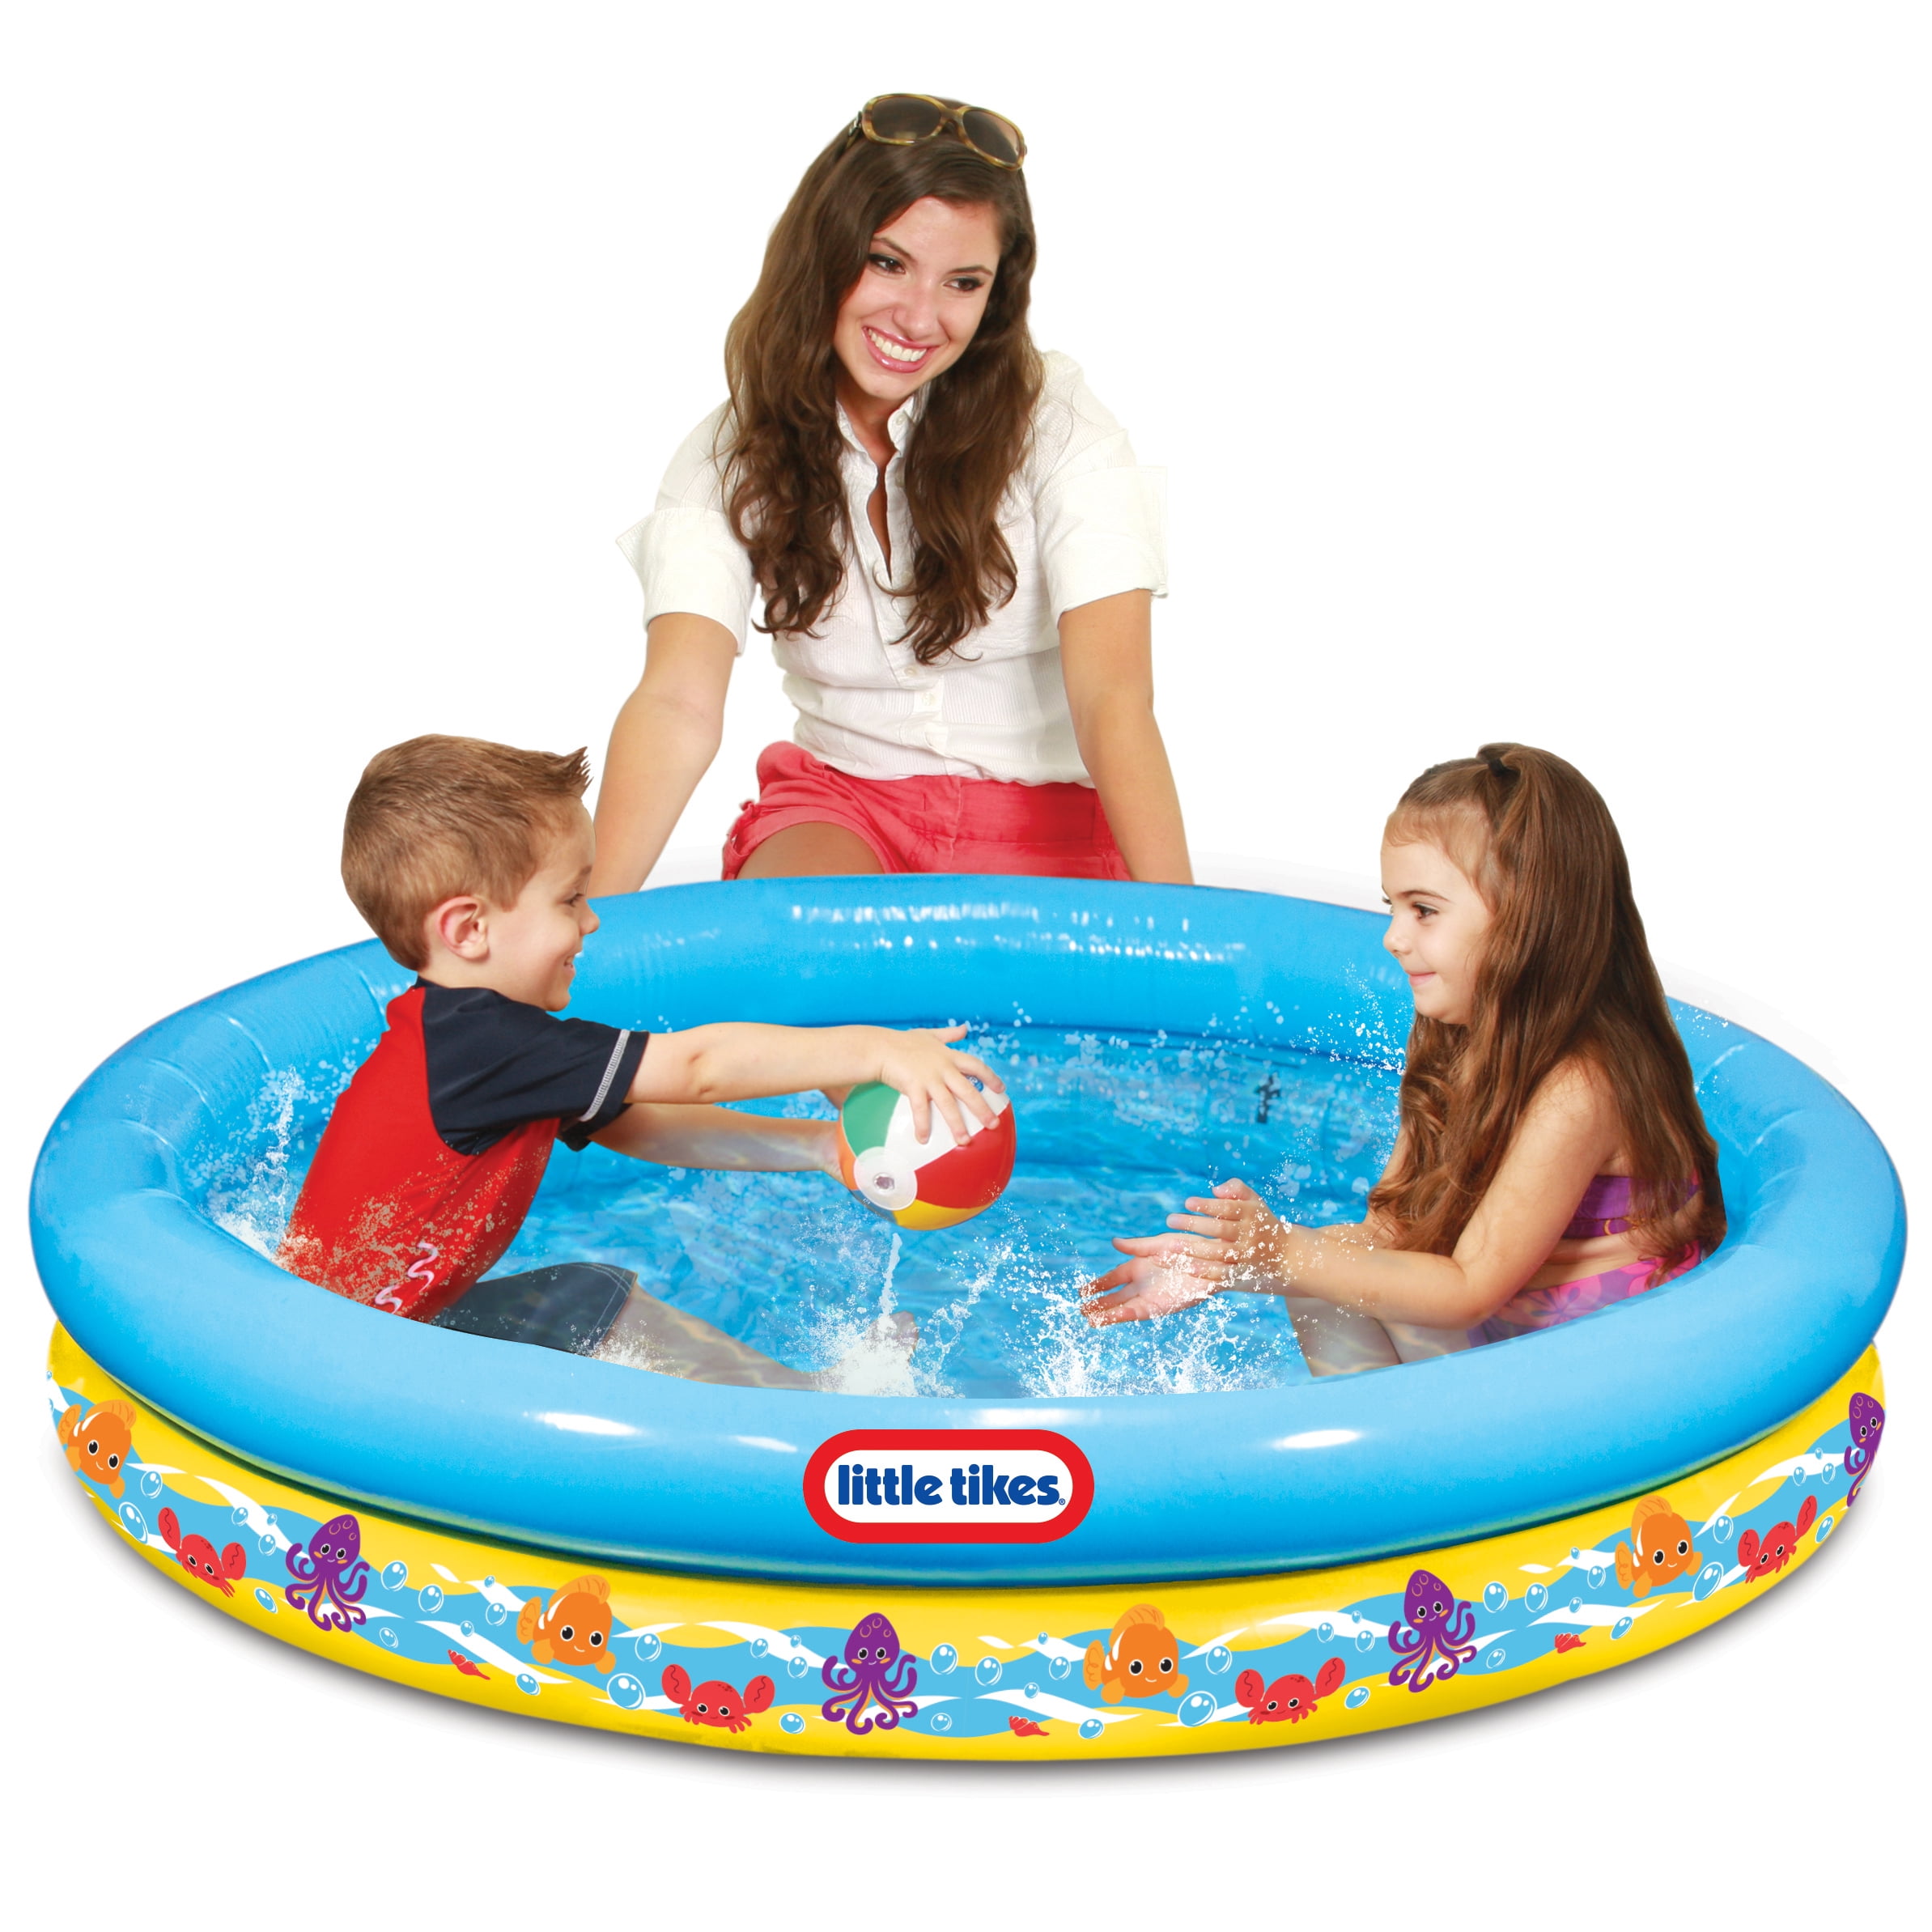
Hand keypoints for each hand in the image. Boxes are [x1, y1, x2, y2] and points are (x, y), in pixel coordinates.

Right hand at [872, 1026, 1002, 1144]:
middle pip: (968, 1090)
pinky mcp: (913, 1086)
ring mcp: (929, 1078)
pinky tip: (923, 1139)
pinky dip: (922, 1125)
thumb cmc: (903, 1041)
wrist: (880, 1047)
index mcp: (949, 1056)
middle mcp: (944, 1068)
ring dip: (957, 1124)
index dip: (990, 1077)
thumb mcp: (930, 1035)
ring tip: (965, 1142)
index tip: (1001, 1089)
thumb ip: (949, 1035)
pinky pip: (920, 1110)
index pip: (977, 1066)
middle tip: (993, 1124)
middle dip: (982, 1109)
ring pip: (949, 1104)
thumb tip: (965, 1028)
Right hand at [1080, 1238, 1226, 1326]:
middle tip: (1081, 1311)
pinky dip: (1126, 1315)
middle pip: (1115, 1297)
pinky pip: (1141, 1312)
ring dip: (1108, 1314)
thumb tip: (1114, 1242)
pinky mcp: (1163, 1306)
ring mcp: (1152, 1296)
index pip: (1112, 1279)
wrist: (1213, 1258)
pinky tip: (1112, 1317)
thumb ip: (1136, 1247)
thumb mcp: (1159, 1244)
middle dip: (1099, 1305)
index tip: (1081, 1291)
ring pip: (1125, 1308)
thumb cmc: (1189, 1247)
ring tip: (1091, 1320)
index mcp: (1139, 1267)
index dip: (1097, 1285)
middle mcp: (1143, 1284)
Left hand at [1163, 1178, 1289, 1274]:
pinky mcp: (1242, 1272)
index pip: (1228, 1208)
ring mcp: (1246, 1255)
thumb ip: (1236, 1189)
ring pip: (1218, 1253)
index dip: (1208, 1206)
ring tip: (1170, 1244)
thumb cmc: (1260, 1219)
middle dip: (1194, 1225)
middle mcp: (1250, 1235)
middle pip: (1220, 1230)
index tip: (1187, 1202)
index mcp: (1251, 1214)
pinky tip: (1186, 1267)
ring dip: (1193, 1249)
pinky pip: (1223, 1274)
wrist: (1284, 1251)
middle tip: (1170, 1219)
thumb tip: (1215, 1190)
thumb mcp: (1253, 1200)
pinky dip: (1205, 1272)